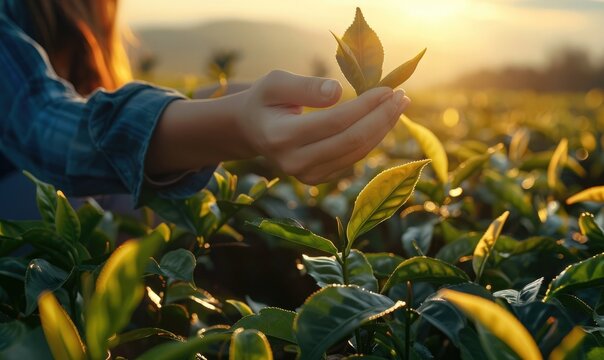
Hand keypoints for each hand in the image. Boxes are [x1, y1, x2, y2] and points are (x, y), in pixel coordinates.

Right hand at [235, 70, 409, 183]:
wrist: (252, 130)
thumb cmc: (265, 100)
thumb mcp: (275, 83)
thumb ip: (305, 87)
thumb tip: (338, 91)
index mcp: (281, 136)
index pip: (334, 121)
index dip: (365, 105)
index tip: (388, 88)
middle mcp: (294, 162)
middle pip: (351, 141)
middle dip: (381, 117)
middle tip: (402, 96)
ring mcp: (306, 175)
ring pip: (357, 153)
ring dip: (382, 129)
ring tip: (399, 105)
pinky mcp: (317, 179)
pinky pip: (352, 160)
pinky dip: (371, 140)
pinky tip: (382, 120)